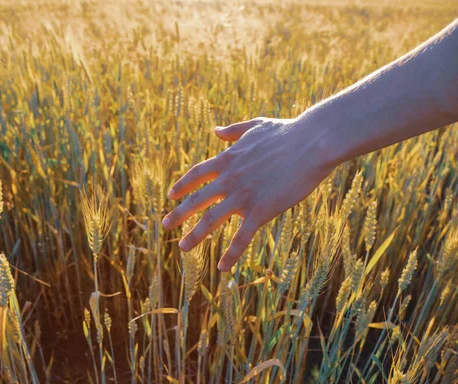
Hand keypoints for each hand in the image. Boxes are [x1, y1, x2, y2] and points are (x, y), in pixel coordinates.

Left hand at [162, 116, 334, 271]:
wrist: (311, 143)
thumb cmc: (288, 132)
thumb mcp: (255, 126)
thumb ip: (233, 130)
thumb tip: (216, 131)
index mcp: (227, 159)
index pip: (197, 175)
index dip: (182, 185)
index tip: (171, 195)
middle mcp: (229, 179)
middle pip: (197, 200)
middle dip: (178, 214)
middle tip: (165, 224)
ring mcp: (243, 196)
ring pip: (211, 221)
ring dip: (195, 236)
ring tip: (183, 248)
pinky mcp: (261, 211)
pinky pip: (242, 238)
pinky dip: (231, 254)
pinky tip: (223, 268)